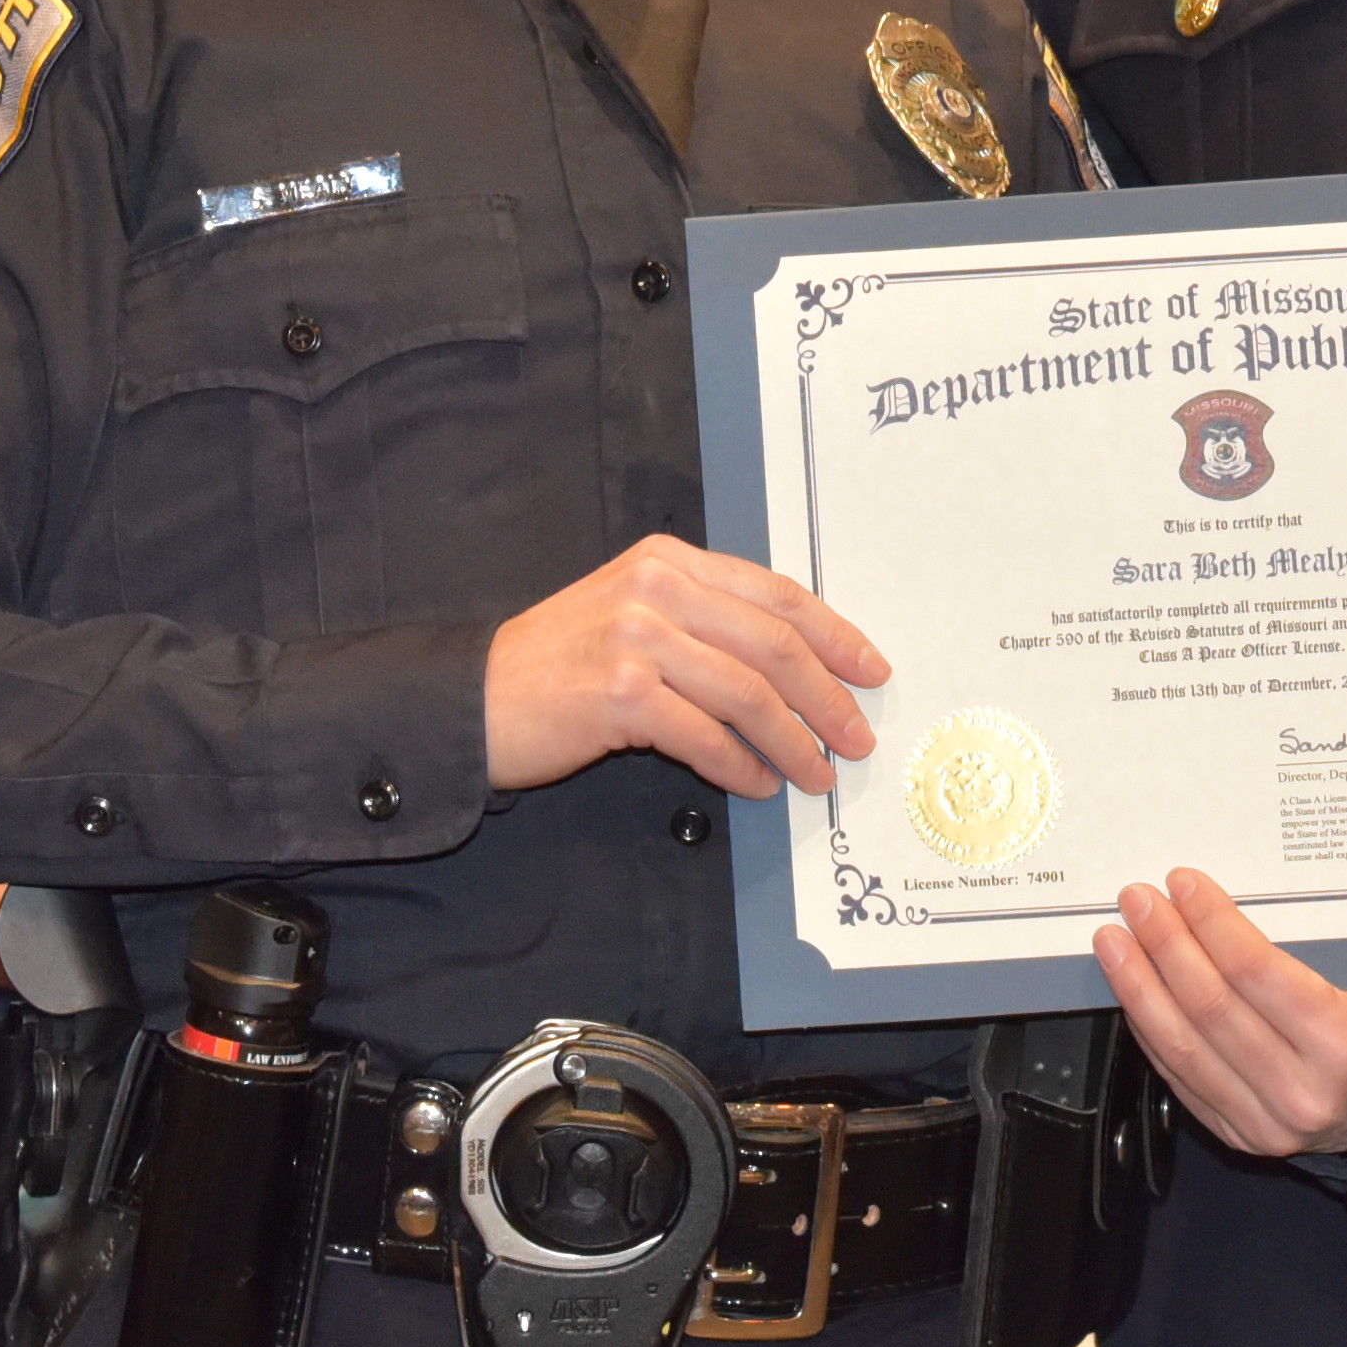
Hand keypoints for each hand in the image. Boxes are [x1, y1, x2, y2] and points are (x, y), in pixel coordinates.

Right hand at [485, 534, 884, 797]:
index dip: (834, 634)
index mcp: (669, 561)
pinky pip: (705, 736)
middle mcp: (656, 588)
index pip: (775, 594)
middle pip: (773, 643)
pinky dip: (742, 766)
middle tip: (856, 736)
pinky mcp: (620, 693)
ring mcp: (637, 638)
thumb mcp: (633, 614)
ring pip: (748, 693)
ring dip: (794, 742)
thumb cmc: (558, 665)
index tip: (870, 669)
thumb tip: (793, 668)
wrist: (475, 699)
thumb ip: (703, 622)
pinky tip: (758, 784)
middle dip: (828, 695)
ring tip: (816, 775)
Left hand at [1088, 871, 1346, 1157]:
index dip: (1212, 923)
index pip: (1257, 973)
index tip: (1183, 883)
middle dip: (1165, 945)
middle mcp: (1304, 1093)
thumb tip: (1220, 899)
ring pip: (1184, 1047)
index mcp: (1346, 1045)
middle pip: (1211, 1008)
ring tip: (1116, 942)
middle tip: (1138, 900)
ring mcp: (1268, 1125)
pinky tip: (1134, 992)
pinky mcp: (1241, 1138)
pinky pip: (1180, 1077)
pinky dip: (1150, 1029)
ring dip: (1140, 987)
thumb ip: (1305, 949)